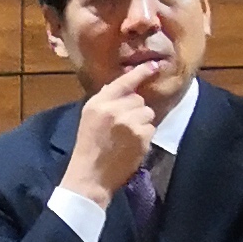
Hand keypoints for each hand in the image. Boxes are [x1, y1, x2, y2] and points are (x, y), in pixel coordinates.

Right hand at [61, 58, 172, 205]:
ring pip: (147, 112)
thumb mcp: (89, 117)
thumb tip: (125, 85)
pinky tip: (132, 145)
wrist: (91, 175)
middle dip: (135, 109)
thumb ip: (105, 100)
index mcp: (98, 103)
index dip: (140, 72)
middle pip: (139, 99)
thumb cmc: (88, 146)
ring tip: (128, 136)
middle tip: (124, 125)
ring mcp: (129, 123)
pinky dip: (145, 136)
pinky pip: (151, 128)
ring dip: (142, 122)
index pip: (123, 82)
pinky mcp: (141, 137)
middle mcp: (114, 109)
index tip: (154, 65)